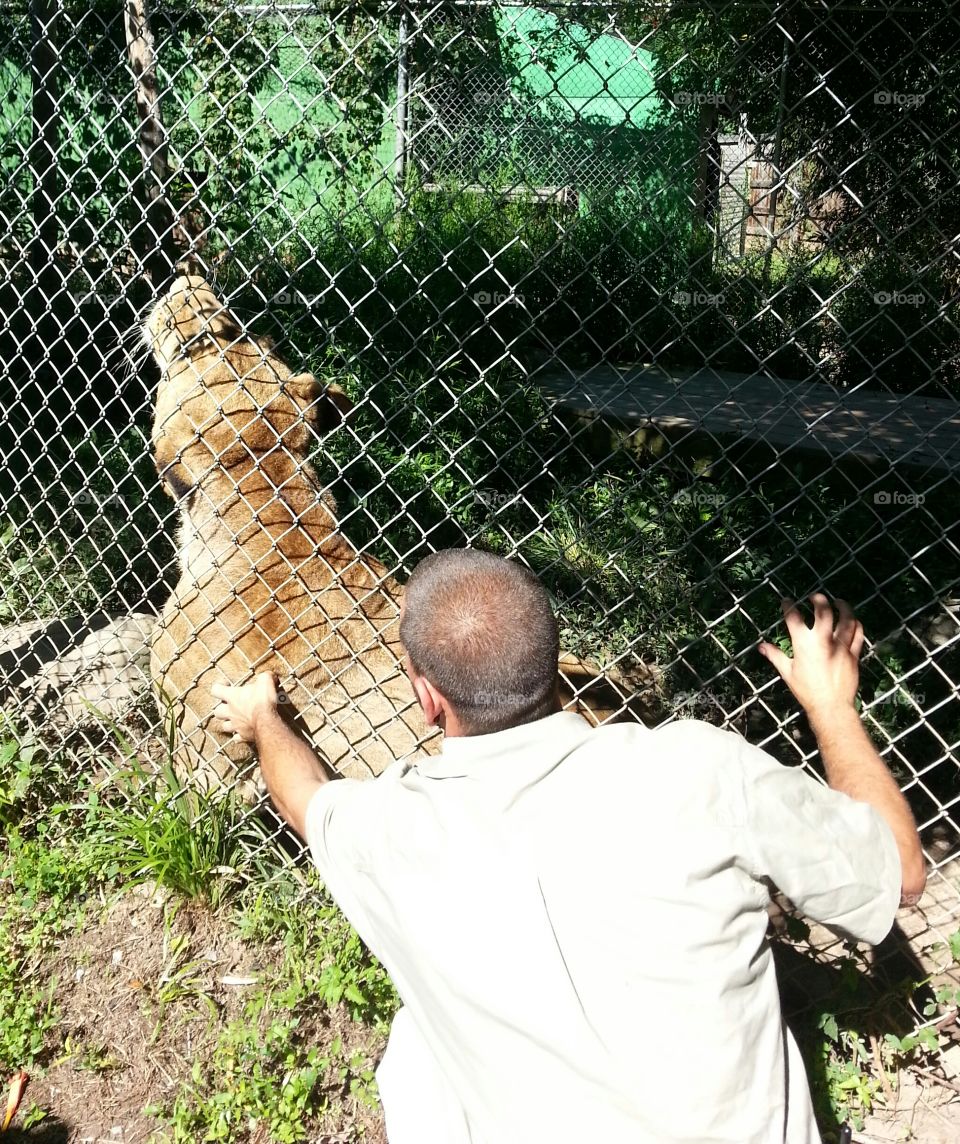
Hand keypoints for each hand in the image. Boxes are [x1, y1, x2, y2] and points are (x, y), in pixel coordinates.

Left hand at [211, 673, 280, 742]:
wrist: (267, 722)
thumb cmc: (263, 701)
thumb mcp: (266, 681)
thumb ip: (265, 676)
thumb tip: (269, 675)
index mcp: (232, 696)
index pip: (216, 690)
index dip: (219, 686)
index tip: (225, 685)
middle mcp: (230, 711)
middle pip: (217, 711)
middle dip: (221, 709)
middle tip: (229, 706)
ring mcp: (235, 725)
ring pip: (224, 726)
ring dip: (228, 723)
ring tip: (234, 720)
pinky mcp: (243, 736)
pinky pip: (236, 738)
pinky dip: (238, 736)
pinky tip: (242, 733)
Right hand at [759, 594, 863, 722]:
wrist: (831, 706)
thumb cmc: (806, 690)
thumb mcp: (787, 672)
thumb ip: (775, 656)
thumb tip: (761, 647)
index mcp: (804, 644)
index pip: (793, 617)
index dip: (788, 606)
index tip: (786, 601)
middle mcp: (823, 640)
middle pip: (824, 611)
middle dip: (819, 600)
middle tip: (815, 597)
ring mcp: (840, 646)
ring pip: (846, 619)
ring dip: (843, 607)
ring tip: (838, 602)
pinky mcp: (853, 653)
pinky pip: (858, 634)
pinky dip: (855, 624)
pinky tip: (852, 621)